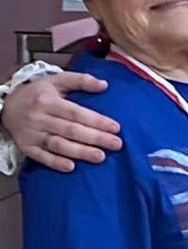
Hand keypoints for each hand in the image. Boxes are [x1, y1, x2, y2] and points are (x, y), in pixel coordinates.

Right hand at [4, 70, 122, 170]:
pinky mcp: (26, 147)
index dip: (96, 121)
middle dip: (95, 138)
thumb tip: (104, 85)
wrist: (5, 106)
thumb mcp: (56, 80)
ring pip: (58, 144)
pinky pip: (41, 157)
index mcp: (48, 101)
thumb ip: (80, 80)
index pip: (76, 113)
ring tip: (100, 157)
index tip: (116, 128)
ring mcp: (32, 134)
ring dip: (79, 152)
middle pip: (70, 130)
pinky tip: (71, 167)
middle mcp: (40, 118)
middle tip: (116, 144)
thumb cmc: (37, 93)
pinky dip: (55, 163)